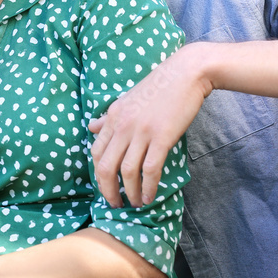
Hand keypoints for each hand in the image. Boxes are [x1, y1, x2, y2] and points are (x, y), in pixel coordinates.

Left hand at [88, 44, 210, 207]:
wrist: (186, 73)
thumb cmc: (159, 87)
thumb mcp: (128, 99)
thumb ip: (109, 117)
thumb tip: (91, 127)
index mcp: (113, 116)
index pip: (96, 152)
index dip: (98, 175)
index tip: (106, 187)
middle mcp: (123, 125)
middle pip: (106, 166)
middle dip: (108, 190)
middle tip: (115, 204)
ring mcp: (141, 131)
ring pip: (127, 171)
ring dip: (129, 193)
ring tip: (134, 204)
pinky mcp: (161, 137)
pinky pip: (150, 169)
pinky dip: (148, 187)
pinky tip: (150, 196)